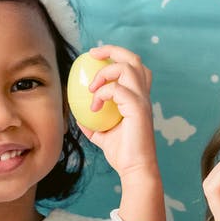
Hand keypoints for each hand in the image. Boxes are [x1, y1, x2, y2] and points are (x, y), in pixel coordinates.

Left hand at [80, 45, 158, 181]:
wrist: (135, 169)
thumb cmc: (123, 154)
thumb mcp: (102, 135)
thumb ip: (92, 123)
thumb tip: (76, 115)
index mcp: (138, 98)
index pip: (135, 67)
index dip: (117, 57)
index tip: (96, 59)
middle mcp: (142, 95)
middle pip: (134, 59)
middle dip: (112, 50)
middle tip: (92, 54)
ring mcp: (142, 100)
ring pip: (127, 67)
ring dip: (105, 72)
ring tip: (92, 88)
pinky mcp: (138, 108)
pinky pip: (117, 89)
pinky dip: (102, 94)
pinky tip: (94, 108)